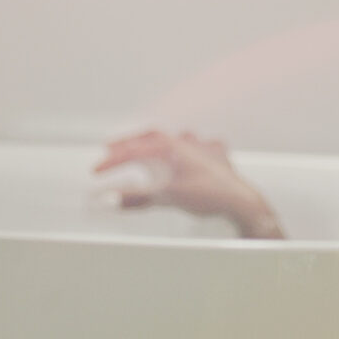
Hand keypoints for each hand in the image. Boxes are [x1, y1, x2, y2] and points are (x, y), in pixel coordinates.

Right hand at [93, 129, 284, 238]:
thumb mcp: (166, 196)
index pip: (134, 150)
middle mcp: (186, 141)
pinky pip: (198, 147)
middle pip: (151, 136)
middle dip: (129, 143)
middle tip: (111, 149)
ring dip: (157, 145)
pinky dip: (186, 151)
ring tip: (146, 153)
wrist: (241, 201)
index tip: (97, 171)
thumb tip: (109, 199)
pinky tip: (185, 157)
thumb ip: (135, 198)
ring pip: (174, 139)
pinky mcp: (216, 157)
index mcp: (171, 145)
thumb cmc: (209, 194)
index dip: (112, 161)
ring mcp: (203, 148)